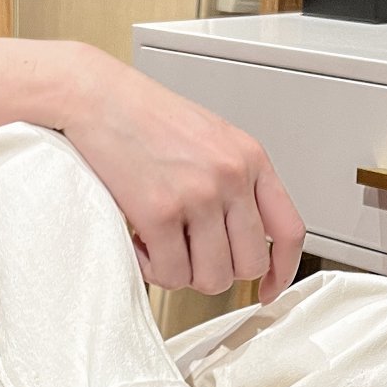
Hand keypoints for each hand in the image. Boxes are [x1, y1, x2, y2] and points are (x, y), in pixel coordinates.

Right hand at [56, 44, 304, 304]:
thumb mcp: (211, 140)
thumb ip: (235, 184)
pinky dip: (153, 268)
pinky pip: (171, 274)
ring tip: (161, 244)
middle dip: (219, 271)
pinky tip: (140, 240)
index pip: (289, 230)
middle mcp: (231, 176)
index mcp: (250, 158)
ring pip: (212, 278)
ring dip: (183, 273)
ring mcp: (198, 195)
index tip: (268, 288)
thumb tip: (242, 239)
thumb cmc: (145, 119)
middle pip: (249, 266)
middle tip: (190, 256)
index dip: (282, 271)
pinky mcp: (160, 212)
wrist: (97, 97)